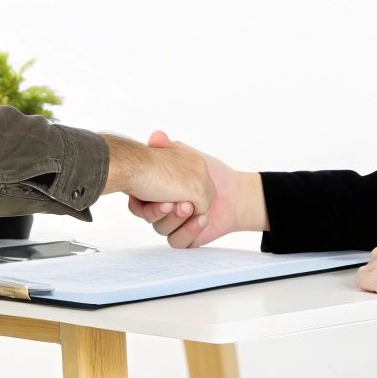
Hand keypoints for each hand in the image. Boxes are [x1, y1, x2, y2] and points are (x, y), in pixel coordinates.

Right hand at [126, 131, 264, 247]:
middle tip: (169, 202)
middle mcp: (165, 207)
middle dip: (156, 212)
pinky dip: (187, 231)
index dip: (140, 200)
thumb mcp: (185, 154)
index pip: (140, 199)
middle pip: (149, 216)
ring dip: (173, 220)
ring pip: (163, 229)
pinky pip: (178, 241)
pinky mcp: (186, 238)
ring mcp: (175, 223)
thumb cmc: (210, 172)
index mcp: (158, 189)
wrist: (236, 192)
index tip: (146, 190)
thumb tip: (156, 135)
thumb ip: (168, 146)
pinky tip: (199, 219)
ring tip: (186, 207)